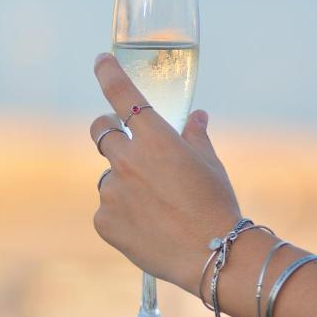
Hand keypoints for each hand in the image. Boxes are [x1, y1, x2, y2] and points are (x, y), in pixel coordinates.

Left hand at [90, 53, 241, 293]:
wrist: (214, 255)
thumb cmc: (216, 205)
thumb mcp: (210, 165)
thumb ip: (195, 136)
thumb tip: (196, 115)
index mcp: (155, 139)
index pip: (123, 94)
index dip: (109, 73)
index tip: (101, 61)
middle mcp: (127, 160)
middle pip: (100, 131)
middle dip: (108, 129)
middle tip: (122, 140)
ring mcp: (112, 191)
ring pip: (109, 177)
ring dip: (124, 183)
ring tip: (156, 206)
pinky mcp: (104, 220)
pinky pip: (108, 209)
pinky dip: (122, 214)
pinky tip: (148, 227)